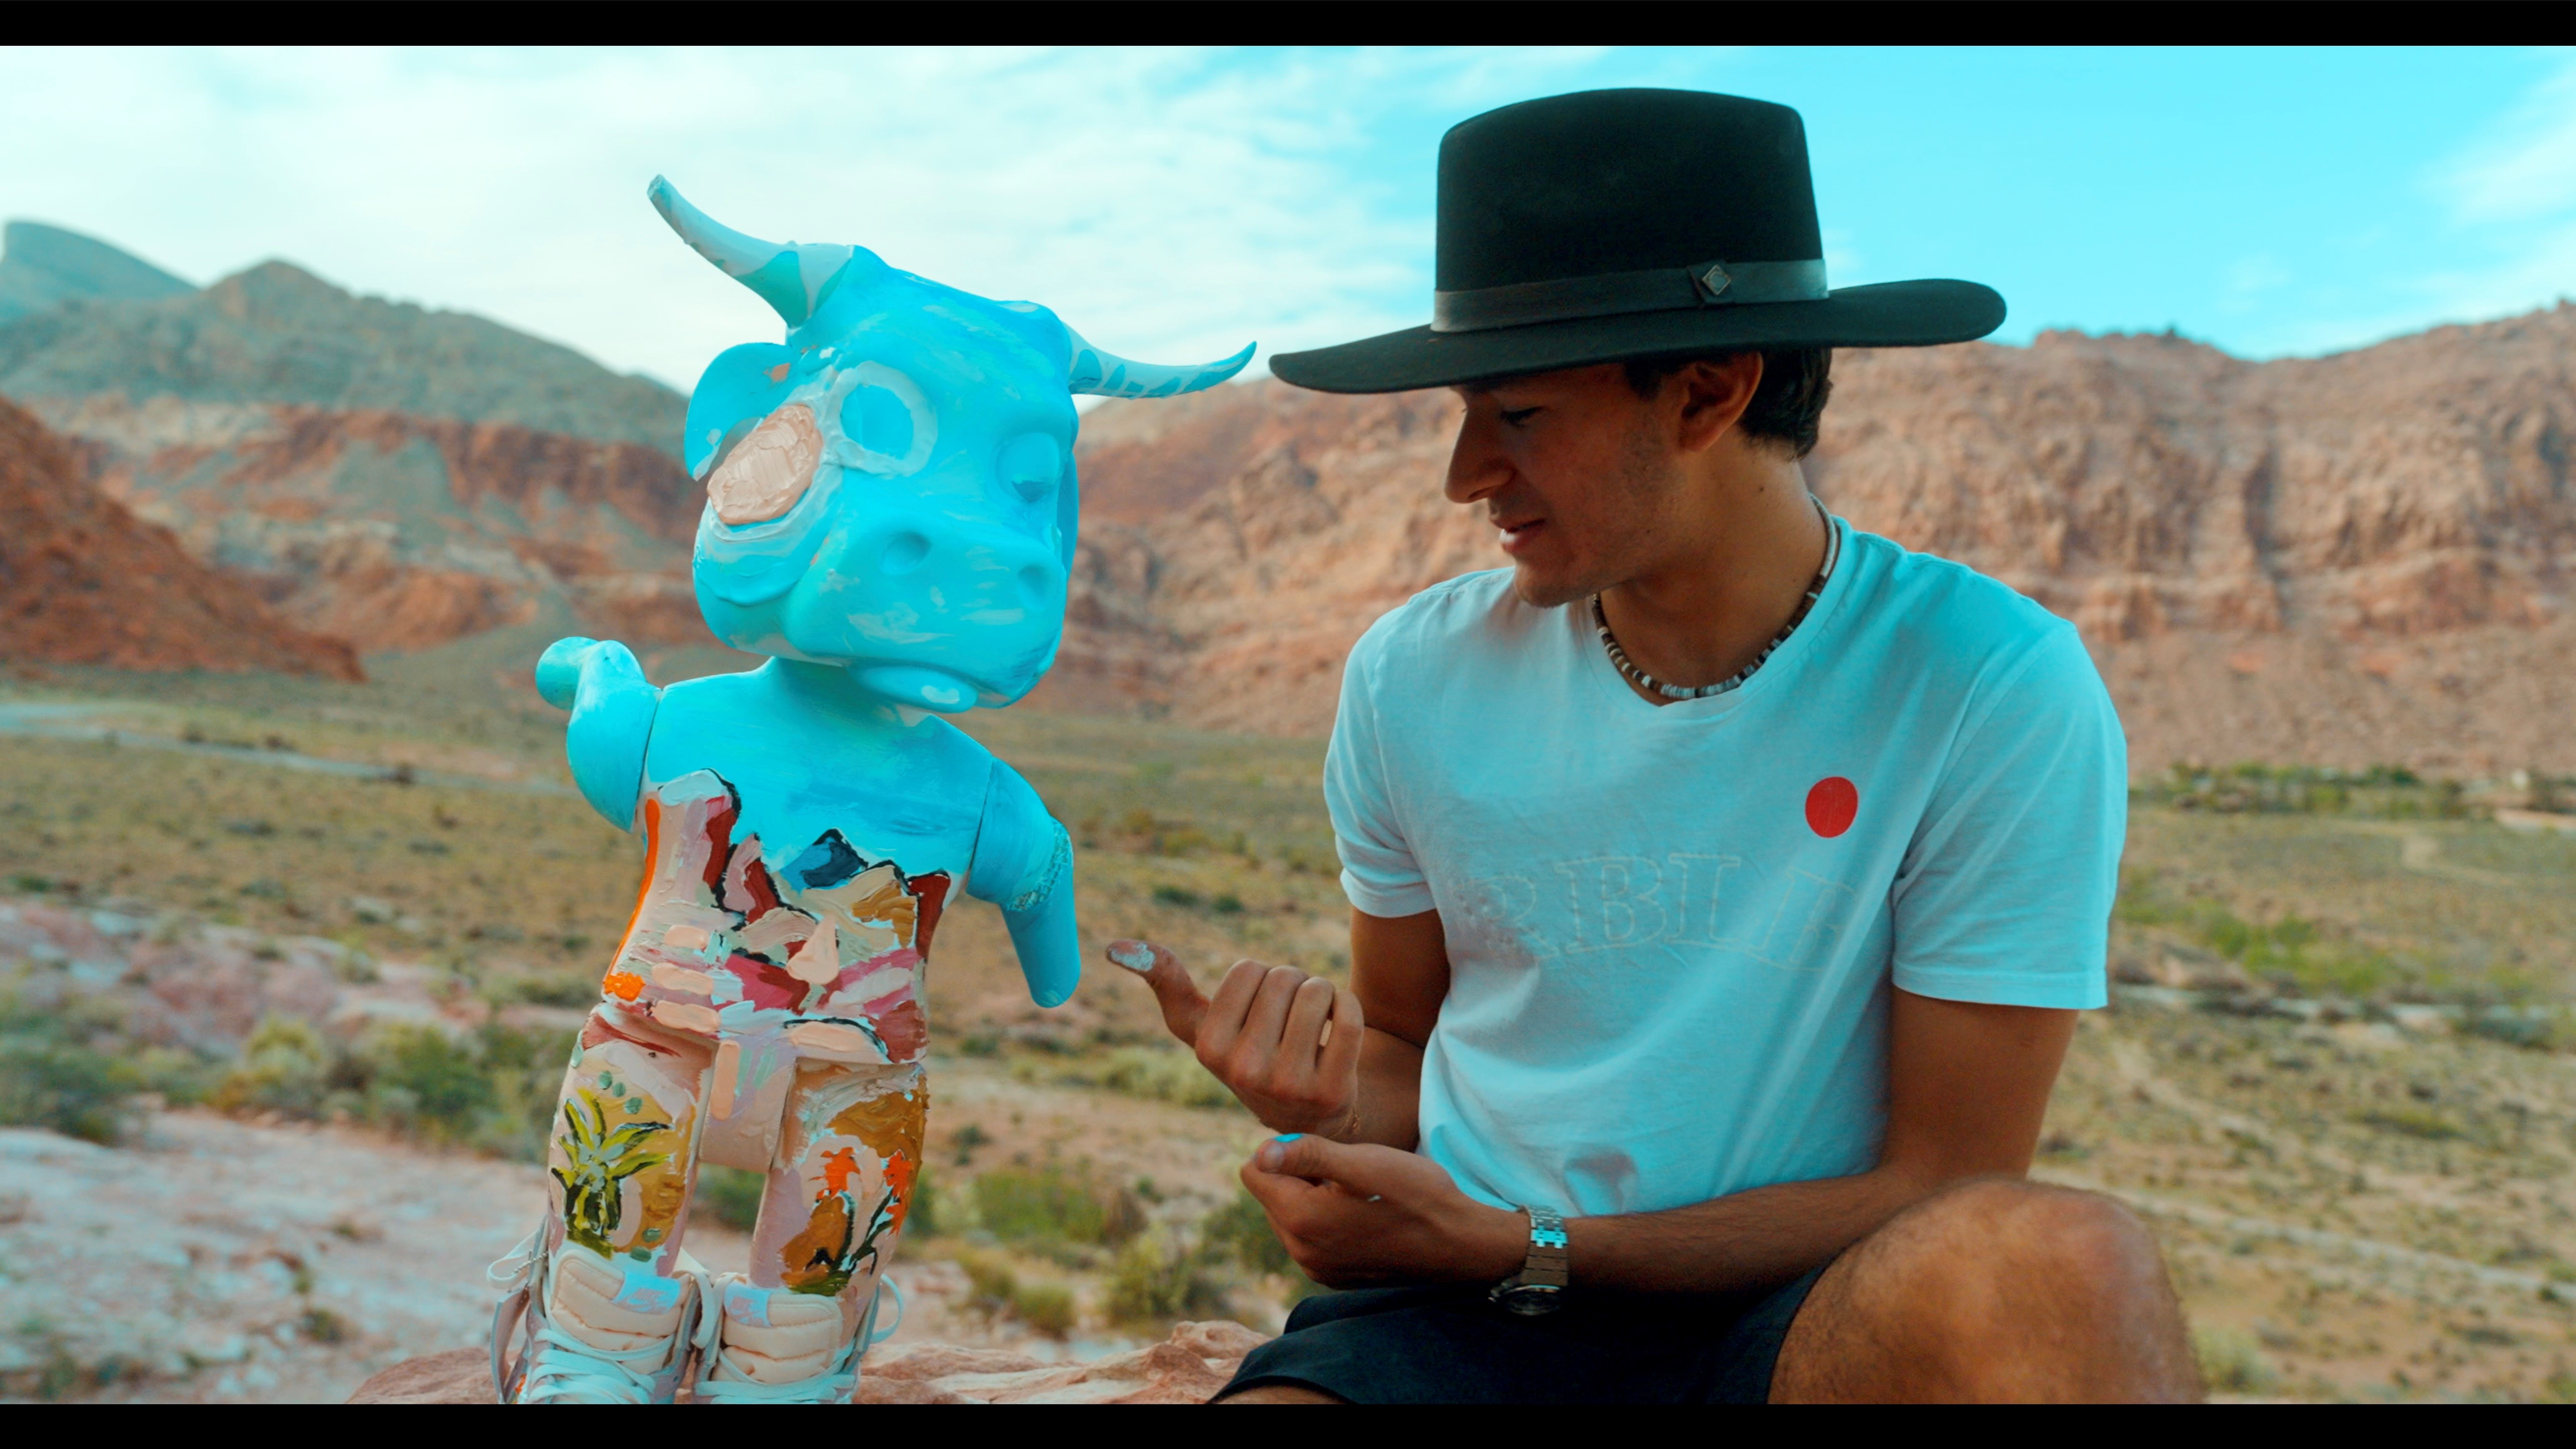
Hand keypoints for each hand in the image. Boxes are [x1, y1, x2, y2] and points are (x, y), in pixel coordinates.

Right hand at [1107, 940, 1361, 1137]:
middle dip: (1293, 985)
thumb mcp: (1202, 1026)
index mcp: (1208, 1048)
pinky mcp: (1332, 1090)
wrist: (1304, 1115)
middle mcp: (1243, 1070)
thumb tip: (1115, 945)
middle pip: (1284, 977)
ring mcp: (1288, 1085)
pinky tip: (1340, 1029)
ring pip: (1318, 991)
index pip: (1247, 969)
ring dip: (1322, 994)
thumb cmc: (1247, 1054)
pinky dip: (1350, 1007)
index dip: (1260, 979)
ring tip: (1315, 1024)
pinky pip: (1349, 1013)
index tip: (1259, 1010)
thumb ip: (1166, 983)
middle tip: (1291, 1020)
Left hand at [1239, 1134, 1525, 1288]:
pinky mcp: (1333, 1275)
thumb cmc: (1417, 1195)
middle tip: (1347, 1173)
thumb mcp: (1364, 1162)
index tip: (1326, 1154)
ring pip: (1289, 1214)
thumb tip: (1260, 1152)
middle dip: (1298, 1175)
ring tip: (1358, 1194)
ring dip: (1313, 1196)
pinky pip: (1309, 1236)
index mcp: (1300, 1219)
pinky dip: (1326, 1219)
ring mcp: (1316, 1268)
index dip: (1286, 1151)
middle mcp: (1300, 1251)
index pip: (1254, 1170)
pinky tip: (1363, 1215)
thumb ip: (1307, 1154)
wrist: (1460, 1243)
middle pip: (1270, 1194)